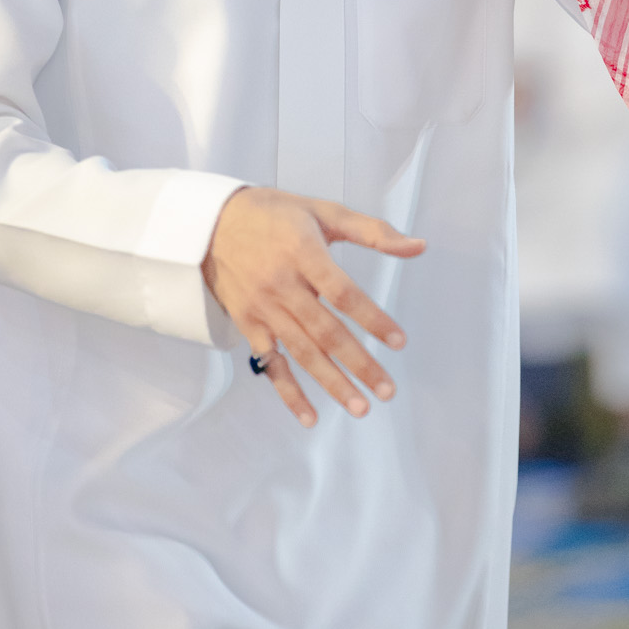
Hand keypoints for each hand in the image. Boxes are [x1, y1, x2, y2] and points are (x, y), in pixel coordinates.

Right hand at [202, 187, 423, 427]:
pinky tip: (310, 417)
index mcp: (303, 253)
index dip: (372, 319)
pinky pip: (271, 363)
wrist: (210, 225)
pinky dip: (288, 392)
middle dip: (359, 364)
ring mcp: (263, 309)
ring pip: (302, 352)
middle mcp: (282, 285)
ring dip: (331, 383)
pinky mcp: (248, 325)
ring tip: (360, 407)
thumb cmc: (275, 215)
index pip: (343, 293)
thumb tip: (418, 247)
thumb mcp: (323, 211)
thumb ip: (372, 231)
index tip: (399, 341)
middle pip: (325, 332)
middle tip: (387, 391)